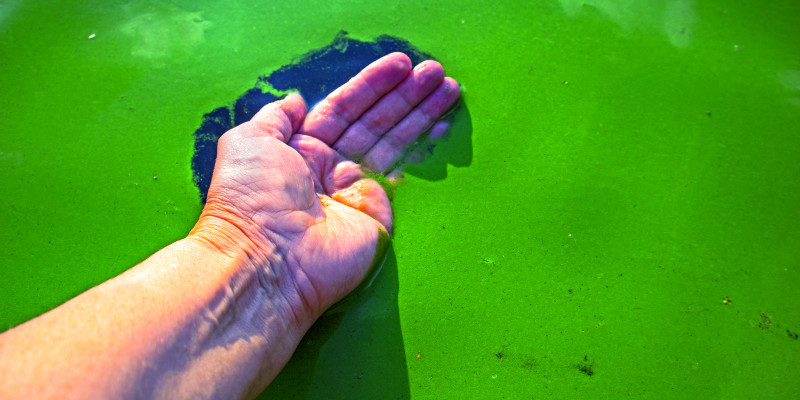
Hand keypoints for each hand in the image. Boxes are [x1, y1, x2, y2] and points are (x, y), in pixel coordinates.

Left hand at [190, 52, 459, 324]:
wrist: (267, 258)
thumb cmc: (251, 197)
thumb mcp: (249, 141)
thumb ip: (275, 117)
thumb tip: (295, 99)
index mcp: (300, 148)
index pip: (344, 107)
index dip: (372, 85)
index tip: (400, 64)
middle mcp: (330, 167)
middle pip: (375, 120)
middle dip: (406, 94)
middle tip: (435, 71)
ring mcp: (355, 190)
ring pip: (394, 141)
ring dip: (422, 113)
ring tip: (449, 87)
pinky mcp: (377, 213)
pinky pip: (402, 174)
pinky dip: (423, 150)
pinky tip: (443, 127)